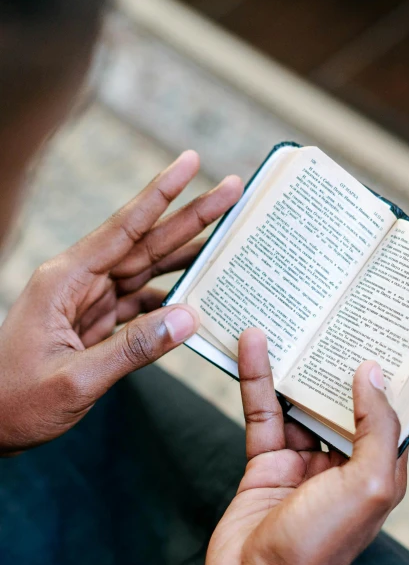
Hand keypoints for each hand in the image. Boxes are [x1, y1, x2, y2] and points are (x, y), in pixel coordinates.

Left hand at [0, 150, 242, 452]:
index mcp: (64, 281)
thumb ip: (132, 348)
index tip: (191, 162)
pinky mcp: (95, 324)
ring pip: (146, 269)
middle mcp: (78, 283)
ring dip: (185, 254)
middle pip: (144, 242)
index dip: (160, 193)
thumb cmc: (16, 402)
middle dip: (189, 216)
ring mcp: (87, 303)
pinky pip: (140, 304)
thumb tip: (188, 318)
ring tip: (225, 238)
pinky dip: (170, 299)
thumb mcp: (74, 380)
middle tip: (231, 190)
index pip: (123, 229)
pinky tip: (197, 295)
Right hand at [187, 328, 406, 564]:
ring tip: (286, 315)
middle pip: (340, 400)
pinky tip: (251, 346)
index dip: (387, 373)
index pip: (389, 412)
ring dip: (291, 363)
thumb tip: (374, 373)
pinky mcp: (265, 464)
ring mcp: (302, 463)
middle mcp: (343, 463)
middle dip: (334, 360)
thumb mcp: (369, 485)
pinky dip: (257, 380)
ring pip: (298, 401)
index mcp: (379, 470)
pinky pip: (263, 414)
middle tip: (331, 310)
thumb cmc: (320, 547)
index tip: (381, 328)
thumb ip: (378, 427)